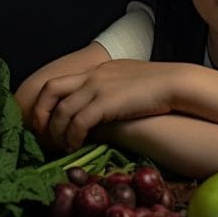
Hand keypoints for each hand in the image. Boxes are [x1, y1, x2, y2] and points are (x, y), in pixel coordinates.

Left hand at [29, 59, 181, 151]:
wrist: (177, 83)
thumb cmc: (160, 86)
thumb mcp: (130, 81)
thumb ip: (113, 89)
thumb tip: (106, 107)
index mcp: (96, 70)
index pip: (59, 82)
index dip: (47, 103)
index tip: (46, 120)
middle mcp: (92, 76)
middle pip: (50, 89)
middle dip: (40, 113)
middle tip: (41, 133)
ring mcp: (98, 87)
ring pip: (62, 110)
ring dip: (57, 131)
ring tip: (62, 145)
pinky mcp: (106, 102)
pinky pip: (78, 122)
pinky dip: (72, 136)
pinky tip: (76, 146)